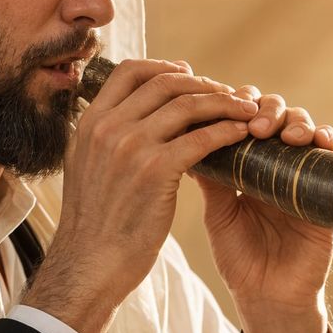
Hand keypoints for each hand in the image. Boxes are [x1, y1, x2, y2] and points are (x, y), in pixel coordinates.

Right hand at [26, 59, 257, 332]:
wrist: (88, 265)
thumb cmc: (93, 227)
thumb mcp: (86, 171)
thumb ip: (104, 143)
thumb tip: (127, 126)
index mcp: (89, 123)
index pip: (128, 71)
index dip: (163, 67)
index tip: (186, 74)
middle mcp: (107, 127)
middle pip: (164, 83)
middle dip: (201, 83)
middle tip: (226, 93)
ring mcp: (130, 146)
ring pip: (188, 105)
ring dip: (223, 102)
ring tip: (246, 109)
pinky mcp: (155, 170)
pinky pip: (202, 138)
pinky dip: (227, 131)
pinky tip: (242, 135)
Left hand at [197, 86, 332, 332]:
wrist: (267, 296)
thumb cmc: (240, 257)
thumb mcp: (219, 213)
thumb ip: (212, 177)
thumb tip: (187, 136)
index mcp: (246, 164)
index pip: (244, 118)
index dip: (236, 106)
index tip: (224, 106)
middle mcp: (275, 163)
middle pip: (274, 113)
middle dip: (266, 109)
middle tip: (253, 124)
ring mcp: (301, 173)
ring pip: (303, 126)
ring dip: (295, 121)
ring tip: (283, 134)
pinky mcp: (324, 190)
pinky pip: (330, 156)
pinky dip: (325, 139)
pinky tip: (316, 140)